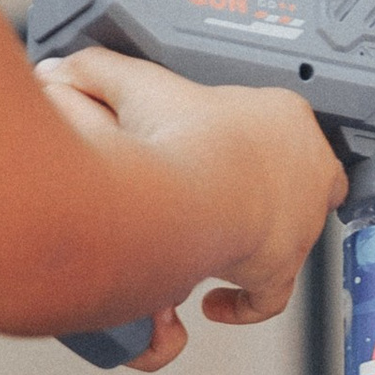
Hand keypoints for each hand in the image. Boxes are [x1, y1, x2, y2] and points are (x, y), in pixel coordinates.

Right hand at [34, 53, 342, 365]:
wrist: (195, 195)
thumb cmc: (179, 140)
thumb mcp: (135, 84)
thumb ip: (101, 72)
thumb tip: (65, 72)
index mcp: (286, 115)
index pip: (280, 123)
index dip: (246, 138)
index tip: (217, 147)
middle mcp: (309, 168)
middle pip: (291, 178)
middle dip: (257, 187)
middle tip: (218, 194)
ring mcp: (303, 223)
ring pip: (285, 234)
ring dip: (249, 239)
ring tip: (214, 242)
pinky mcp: (281, 270)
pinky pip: (268, 297)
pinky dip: (242, 302)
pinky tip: (213, 301)